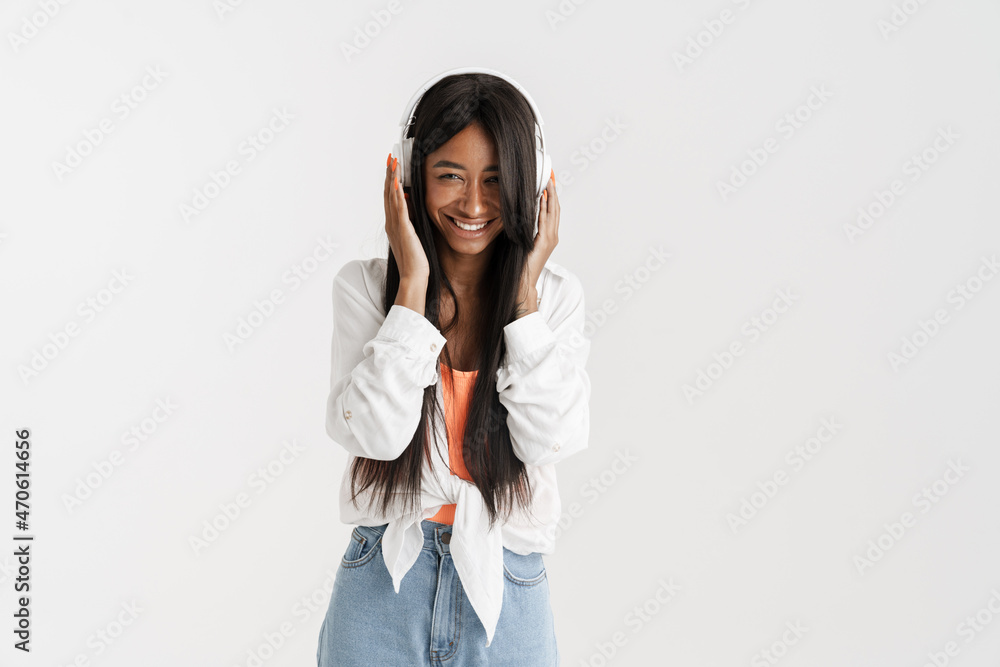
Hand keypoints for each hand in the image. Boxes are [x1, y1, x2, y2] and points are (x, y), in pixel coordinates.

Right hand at [384, 153, 428, 281]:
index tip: (392, 167)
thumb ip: (411, 221)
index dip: (391, 181)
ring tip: (393, 162)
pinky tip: (399, 181)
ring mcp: (396, 225)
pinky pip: (400, 207)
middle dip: (390, 174)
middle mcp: (391, 222)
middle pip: (388, 193)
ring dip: (393, 178)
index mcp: (393, 224)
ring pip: (392, 196)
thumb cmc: (416, 260)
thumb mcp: (413, 236)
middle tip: (390, 157)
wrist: (413, 276)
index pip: (390, 198)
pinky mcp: (404, 229)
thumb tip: (413, 204)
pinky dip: (398, 193)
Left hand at [516, 170, 558, 317]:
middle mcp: (552, 235)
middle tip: (549, 175)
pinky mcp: (544, 242)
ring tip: (547, 181)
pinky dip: (545, 207)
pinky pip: (546, 220)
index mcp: (548, 235)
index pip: (552, 211)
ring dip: (551, 195)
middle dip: (553, 191)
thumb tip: (516, 214)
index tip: (548, 181)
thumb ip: (524, 229)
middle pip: (556, 208)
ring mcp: (550, 239)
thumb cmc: (521, 265)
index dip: (551, 195)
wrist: (524, 282)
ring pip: (553, 212)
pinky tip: (542, 197)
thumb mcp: (522, 242)